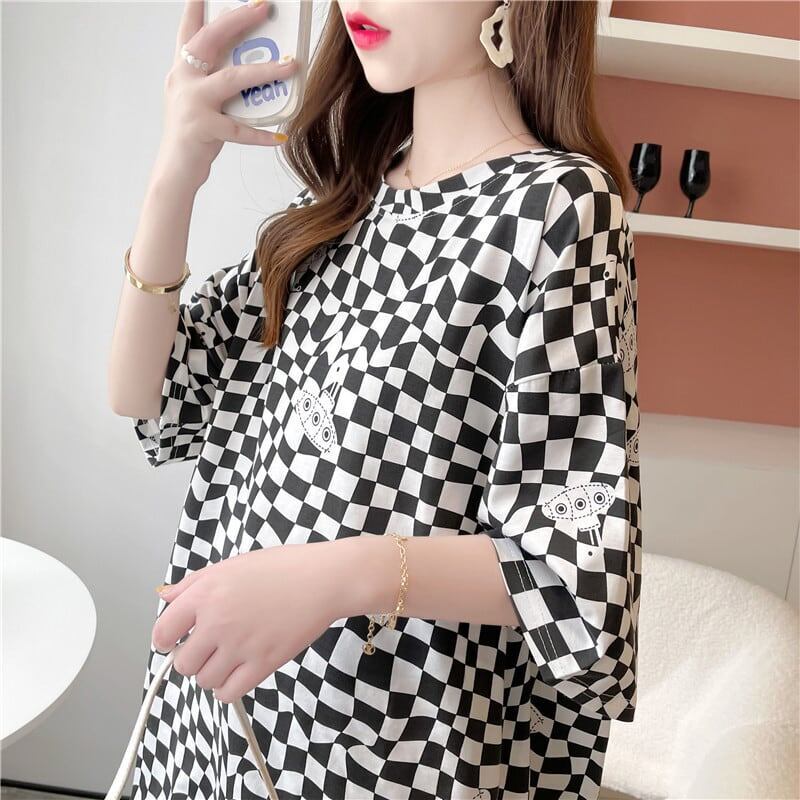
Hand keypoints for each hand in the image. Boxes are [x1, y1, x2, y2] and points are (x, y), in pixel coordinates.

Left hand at [151, 542, 344, 702]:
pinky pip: (227, 693)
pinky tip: (237, 672)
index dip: (165, 640)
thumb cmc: (283, 567)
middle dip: (191, 658)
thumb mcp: (232, 565)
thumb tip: (166, 597)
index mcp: (206, 593)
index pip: (163, 631)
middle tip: (207, 648)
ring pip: (204, 680)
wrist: (323, 579)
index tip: (172, 642)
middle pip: (183, 663)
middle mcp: (218, 621)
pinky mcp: (262, 664)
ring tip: (228, 657)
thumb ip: (194, 583)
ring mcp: (240, 645)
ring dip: (211, 673)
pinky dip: (227, 688)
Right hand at [157, 0, 299, 190]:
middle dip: (238, 20)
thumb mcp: (202, 100)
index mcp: (183, 70)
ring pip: (232, 78)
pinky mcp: (202, 128)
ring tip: (291, 66)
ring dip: (264, 71)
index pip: (190, 30)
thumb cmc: (194, 135)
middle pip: (211, 39)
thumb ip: (219, 81)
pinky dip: (261, 135)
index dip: (197, 6)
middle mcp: (183, 79)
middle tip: (263, 7)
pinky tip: (280, 137)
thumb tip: (254, 67)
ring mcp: (192, 103)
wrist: (174, 171)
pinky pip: (239, 129)